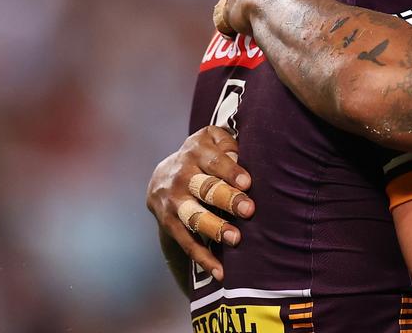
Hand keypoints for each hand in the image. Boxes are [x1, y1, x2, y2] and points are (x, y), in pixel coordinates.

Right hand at [147, 126, 254, 280]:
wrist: (162, 175)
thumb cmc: (203, 156)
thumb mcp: (213, 139)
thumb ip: (229, 144)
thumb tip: (245, 157)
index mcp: (196, 151)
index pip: (215, 161)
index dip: (231, 172)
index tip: (247, 183)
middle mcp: (181, 175)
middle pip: (204, 188)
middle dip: (227, 199)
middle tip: (248, 211)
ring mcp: (173, 200)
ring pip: (193, 216)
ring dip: (215, 228)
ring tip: (235, 239)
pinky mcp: (168, 223)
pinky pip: (186, 242)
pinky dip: (203, 258)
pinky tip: (221, 272)